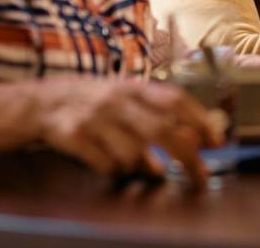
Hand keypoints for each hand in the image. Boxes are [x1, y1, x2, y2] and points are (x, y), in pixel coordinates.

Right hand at [32, 77, 223, 186]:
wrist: (44, 101)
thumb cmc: (98, 102)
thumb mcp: (128, 99)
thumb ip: (158, 114)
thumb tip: (194, 140)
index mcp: (134, 87)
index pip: (175, 99)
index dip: (199, 119)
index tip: (216, 141)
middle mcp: (116, 100)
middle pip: (160, 129)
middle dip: (186, 153)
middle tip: (201, 173)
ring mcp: (94, 118)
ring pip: (133, 153)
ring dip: (142, 165)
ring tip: (137, 161)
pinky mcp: (74, 136)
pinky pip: (106, 164)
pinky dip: (115, 168)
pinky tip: (110, 159)